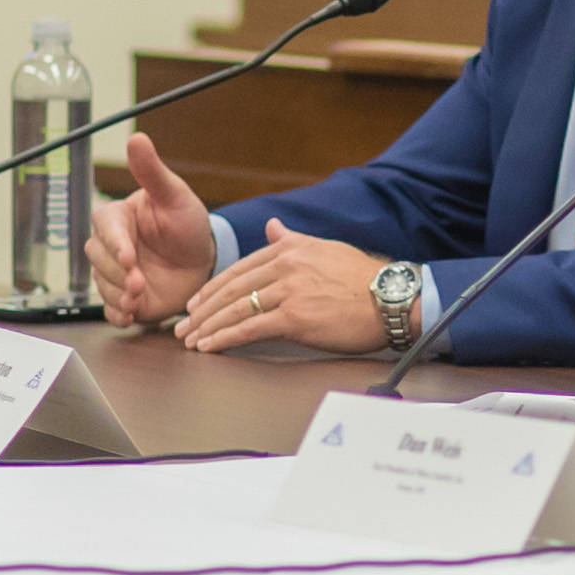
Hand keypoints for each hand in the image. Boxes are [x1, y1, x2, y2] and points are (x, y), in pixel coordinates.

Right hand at [91, 131, 218, 326]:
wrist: (203, 259)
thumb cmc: (186, 223)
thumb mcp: (174, 195)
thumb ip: (152, 171)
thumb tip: (136, 138)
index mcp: (118, 219)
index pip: (105, 228)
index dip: (115, 243)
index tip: (129, 256)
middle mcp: (112, 247)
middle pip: (99, 260)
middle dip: (118, 274)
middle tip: (139, 283)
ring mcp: (117, 275)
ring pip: (104, 286)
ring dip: (119, 295)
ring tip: (137, 299)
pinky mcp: (125, 299)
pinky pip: (111, 310)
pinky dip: (117, 315)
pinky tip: (128, 316)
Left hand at [174, 220, 398, 356]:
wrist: (390, 299)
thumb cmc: (362, 279)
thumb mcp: (325, 248)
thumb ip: (293, 240)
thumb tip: (272, 227)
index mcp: (290, 249)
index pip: (240, 269)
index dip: (213, 287)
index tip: (197, 302)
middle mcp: (285, 265)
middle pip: (232, 289)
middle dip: (203, 309)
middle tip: (184, 325)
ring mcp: (289, 291)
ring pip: (236, 309)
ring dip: (208, 326)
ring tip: (191, 340)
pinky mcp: (295, 317)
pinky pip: (250, 329)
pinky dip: (225, 338)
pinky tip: (211, 347)